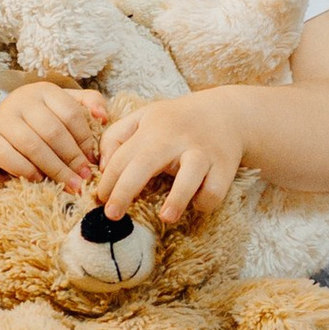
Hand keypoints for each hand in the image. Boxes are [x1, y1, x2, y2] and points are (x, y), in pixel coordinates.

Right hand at [0, 81, 106, 195]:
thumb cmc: (33, 121)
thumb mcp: (59, 106)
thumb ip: (86, 104)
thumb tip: (103, 117)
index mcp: (44, 91)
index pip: (70, 114)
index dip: (85, 139)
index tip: (93, 161)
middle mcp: (22, 100)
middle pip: (53, 131)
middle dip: (72, 158)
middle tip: (84, 178)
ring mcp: (3, 119)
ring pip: (34, 146)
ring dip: (55, 169)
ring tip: (70, 185)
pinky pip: (10, 158)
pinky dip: (28, 171)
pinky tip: (40, 180)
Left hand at [95, 91, 250, 226]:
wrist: (227, 112)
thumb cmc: (177, 121)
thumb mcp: (144, 118)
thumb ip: (117, 137)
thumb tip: (104, 167)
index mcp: (152, 129)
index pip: (123, 156)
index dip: (108, 180)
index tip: (100, 199)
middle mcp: (176, 139)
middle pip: (145, 164)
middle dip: (125, 190)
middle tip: (112, 214)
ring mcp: (202, 152)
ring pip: (190, 175)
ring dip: (178, 198)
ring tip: (166, 217)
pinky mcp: (224, 166)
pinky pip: (215, 189)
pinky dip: (205, 200)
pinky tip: (196, 202)